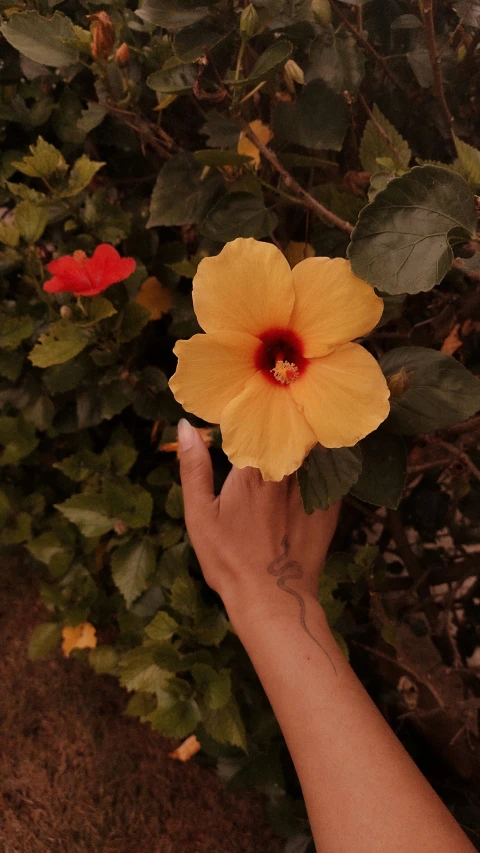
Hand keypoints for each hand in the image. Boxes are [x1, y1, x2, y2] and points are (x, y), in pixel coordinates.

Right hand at [177, 419, 339, 621]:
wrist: (273, 599)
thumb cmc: (228, 558)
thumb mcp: (200, 514)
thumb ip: (194, 467)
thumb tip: (184, 426)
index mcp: (253, 468)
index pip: (256, 424)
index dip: (252, 415)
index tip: (246, 409)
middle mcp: (287, 471)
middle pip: (288, 431)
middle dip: (281, 421)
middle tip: (273, 412)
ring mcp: (313, 488)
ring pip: (312, 448)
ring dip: (303, 439)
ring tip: (295, 431)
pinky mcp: (331, 505)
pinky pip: (331, 472)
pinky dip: (322, 464)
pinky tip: (314, 466)